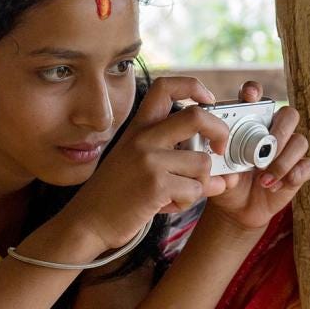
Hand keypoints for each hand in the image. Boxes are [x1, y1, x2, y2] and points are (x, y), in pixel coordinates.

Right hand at [67, 75, 234, 250]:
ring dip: (199, 184)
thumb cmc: (116, 194)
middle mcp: (144, 138)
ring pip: (203, 163)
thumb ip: (172, 154)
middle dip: (220, 132)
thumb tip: (218, 163)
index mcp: (139, 127)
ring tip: (176, 193)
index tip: (208, 101)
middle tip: (220, 150)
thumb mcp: (136, 161)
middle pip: (197, 116)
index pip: (166, 87)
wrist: (88, 222)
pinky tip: (166, 205)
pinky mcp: (156, 185)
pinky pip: (195, 190)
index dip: (194, 86)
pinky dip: (187, 202)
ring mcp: (149, 160)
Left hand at [207, 81, 309, 231]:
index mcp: (250, 122)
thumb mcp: (219, 173)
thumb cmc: (228, 182)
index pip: (255, 97)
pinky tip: (275, 186)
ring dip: (283, 161)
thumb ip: (223, 167)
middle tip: (267, 150)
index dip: (255, 91)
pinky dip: (294, 175)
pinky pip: (308, 165)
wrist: (238, 208)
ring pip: (300, 141)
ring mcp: (289, 149)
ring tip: (264, 179)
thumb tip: (233, 172)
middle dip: (280, 131)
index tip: (250, 96)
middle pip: (289, 115)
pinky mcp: (299, 168)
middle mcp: (273, 130)